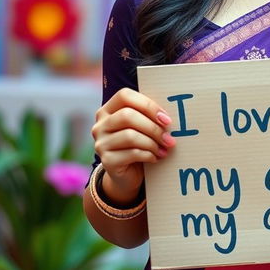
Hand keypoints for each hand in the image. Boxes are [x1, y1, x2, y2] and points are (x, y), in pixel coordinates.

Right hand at [91, 88, 175, 202]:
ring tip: (164, 149)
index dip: (148, 105)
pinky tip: (155, 157)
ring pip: (130, 135)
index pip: (124, 96)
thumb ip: (149, 116)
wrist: (127, 174)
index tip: (166, 118)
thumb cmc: (138, 144)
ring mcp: (101, 143)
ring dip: (153, 143)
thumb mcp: (142, 126)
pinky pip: (132, 153)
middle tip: (169, 138)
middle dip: (153, 127)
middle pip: (127, 116)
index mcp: (108, 110)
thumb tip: (168, 117)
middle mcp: (100, 125)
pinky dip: (149, 155)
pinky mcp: (107, 161)